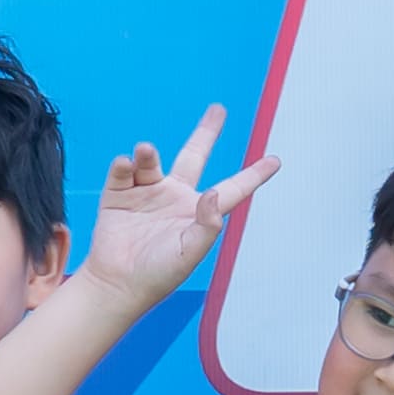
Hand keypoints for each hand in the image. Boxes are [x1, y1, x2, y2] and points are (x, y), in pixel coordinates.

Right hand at [80, 108, 280, 303]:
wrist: (118, 285)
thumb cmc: (159, 274)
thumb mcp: (191, 252)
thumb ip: (207, 224)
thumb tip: (213, 194)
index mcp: (198, 211)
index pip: (233, 188)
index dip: (254, 175)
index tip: (276, 161)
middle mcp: (175, 197)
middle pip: (194, 156)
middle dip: (206, 133)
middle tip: (218, 109)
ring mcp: (146, 194)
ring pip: (151, 161)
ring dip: (147, 153)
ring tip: (144, 149)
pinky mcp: (118, 196)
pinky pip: (123, 172)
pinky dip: (124, 165)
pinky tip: (126, 164)